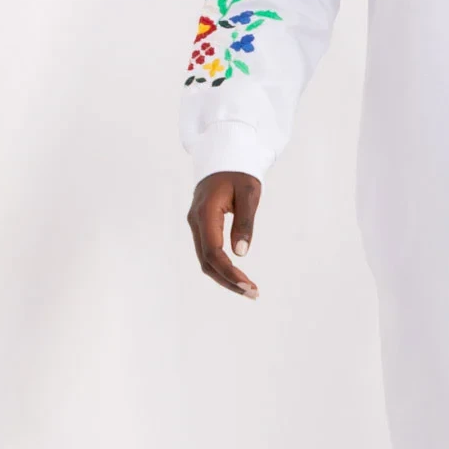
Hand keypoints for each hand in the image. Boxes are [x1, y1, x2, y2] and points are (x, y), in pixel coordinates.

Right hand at [186, 170, 261, 297]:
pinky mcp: (201, 226)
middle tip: (253, 294)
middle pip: (207, 261)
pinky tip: (237, 277)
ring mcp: (196, 224)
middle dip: (229, 281)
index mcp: (206, 213)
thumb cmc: (239, 172)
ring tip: (249, 290)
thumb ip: (245, 222)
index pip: (213, 252)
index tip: (249, 286)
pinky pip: (208, 252)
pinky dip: (221, 267)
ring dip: (225, 277)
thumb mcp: (249, 193)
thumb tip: (241, 254)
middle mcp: (195, 221)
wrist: (223, 155)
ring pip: (205, 260)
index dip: (229, 272)